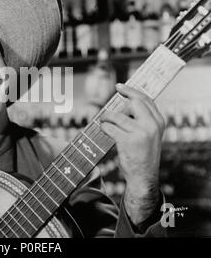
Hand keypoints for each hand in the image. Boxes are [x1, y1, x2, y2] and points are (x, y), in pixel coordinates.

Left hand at [100, 83, 164, 223]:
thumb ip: (143, 119)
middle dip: (118, 101)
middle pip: (133, 102)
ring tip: (103, 121)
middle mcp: (152, 125)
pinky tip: (104, 129)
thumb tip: (125, 102)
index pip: (145, 99)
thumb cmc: (143, 154)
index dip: (131, 91)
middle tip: (109, 105)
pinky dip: (104, 127)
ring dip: (106, 117)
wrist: (143, 176)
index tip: (120, 86)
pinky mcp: (128, 141)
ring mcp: (140, 133)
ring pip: (117, 115)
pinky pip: (110, 127)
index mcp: (159, 121)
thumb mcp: (150, 134)